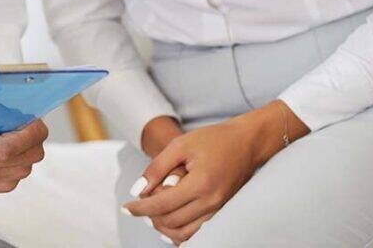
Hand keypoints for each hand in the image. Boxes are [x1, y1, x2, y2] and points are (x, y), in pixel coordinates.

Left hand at [123, 101, 307, 244]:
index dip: (140, 208)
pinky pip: (197, 231)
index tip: (126, 207)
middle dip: (150, 216)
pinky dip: (179, 230)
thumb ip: (156, 168)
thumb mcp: (180, 145)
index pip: (161, 205)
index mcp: (201, 184)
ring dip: (163, 226)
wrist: (247, 143)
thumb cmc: (213, 139)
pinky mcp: (222, 211)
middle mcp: (212, 202)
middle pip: (170, 222)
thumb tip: (137, 191)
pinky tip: (168, 220)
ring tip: (152, 212)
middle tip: (139, 204)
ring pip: (184, 233)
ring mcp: (219, 209)